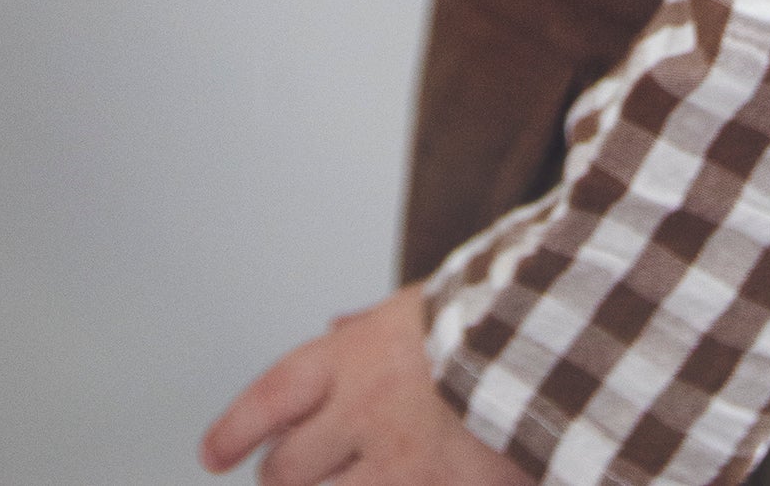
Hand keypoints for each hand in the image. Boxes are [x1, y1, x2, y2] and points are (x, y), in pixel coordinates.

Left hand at [200, 285, 529, 485]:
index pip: (272, 397)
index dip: (236, 429)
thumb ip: (372, 324)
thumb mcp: (421, 303)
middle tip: (284, 476)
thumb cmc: (494, 315)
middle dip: (281, 477)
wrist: (555, 343)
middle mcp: (364, 415)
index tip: (214, 453)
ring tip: (334, 480)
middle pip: (287, 470)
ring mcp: (398, 468)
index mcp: (357, 356)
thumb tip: (336, 328)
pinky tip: (394, 483)